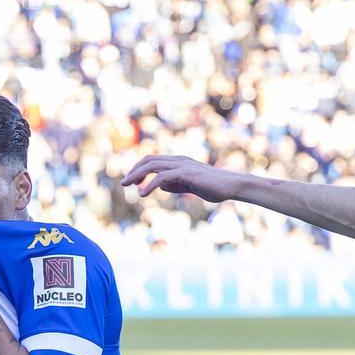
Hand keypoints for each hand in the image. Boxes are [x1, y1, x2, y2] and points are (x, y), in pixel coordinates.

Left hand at [121, 155, 240, 202]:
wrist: (230, 186)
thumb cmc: (213, 187)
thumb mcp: (190, 186)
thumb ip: (175, 185)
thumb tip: (160, 186)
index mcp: (179, 162)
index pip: (154, 160)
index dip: (140, 168)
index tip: (131, 180)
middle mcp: (179, 160)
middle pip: (149, 160)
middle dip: (134, 171)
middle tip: (124, 183)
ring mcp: (182, 165)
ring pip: (153, 166)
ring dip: (137, 175)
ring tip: (128, 185)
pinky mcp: (185, 173)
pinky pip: (162, 177)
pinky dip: (150, 185)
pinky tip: (143, 193)